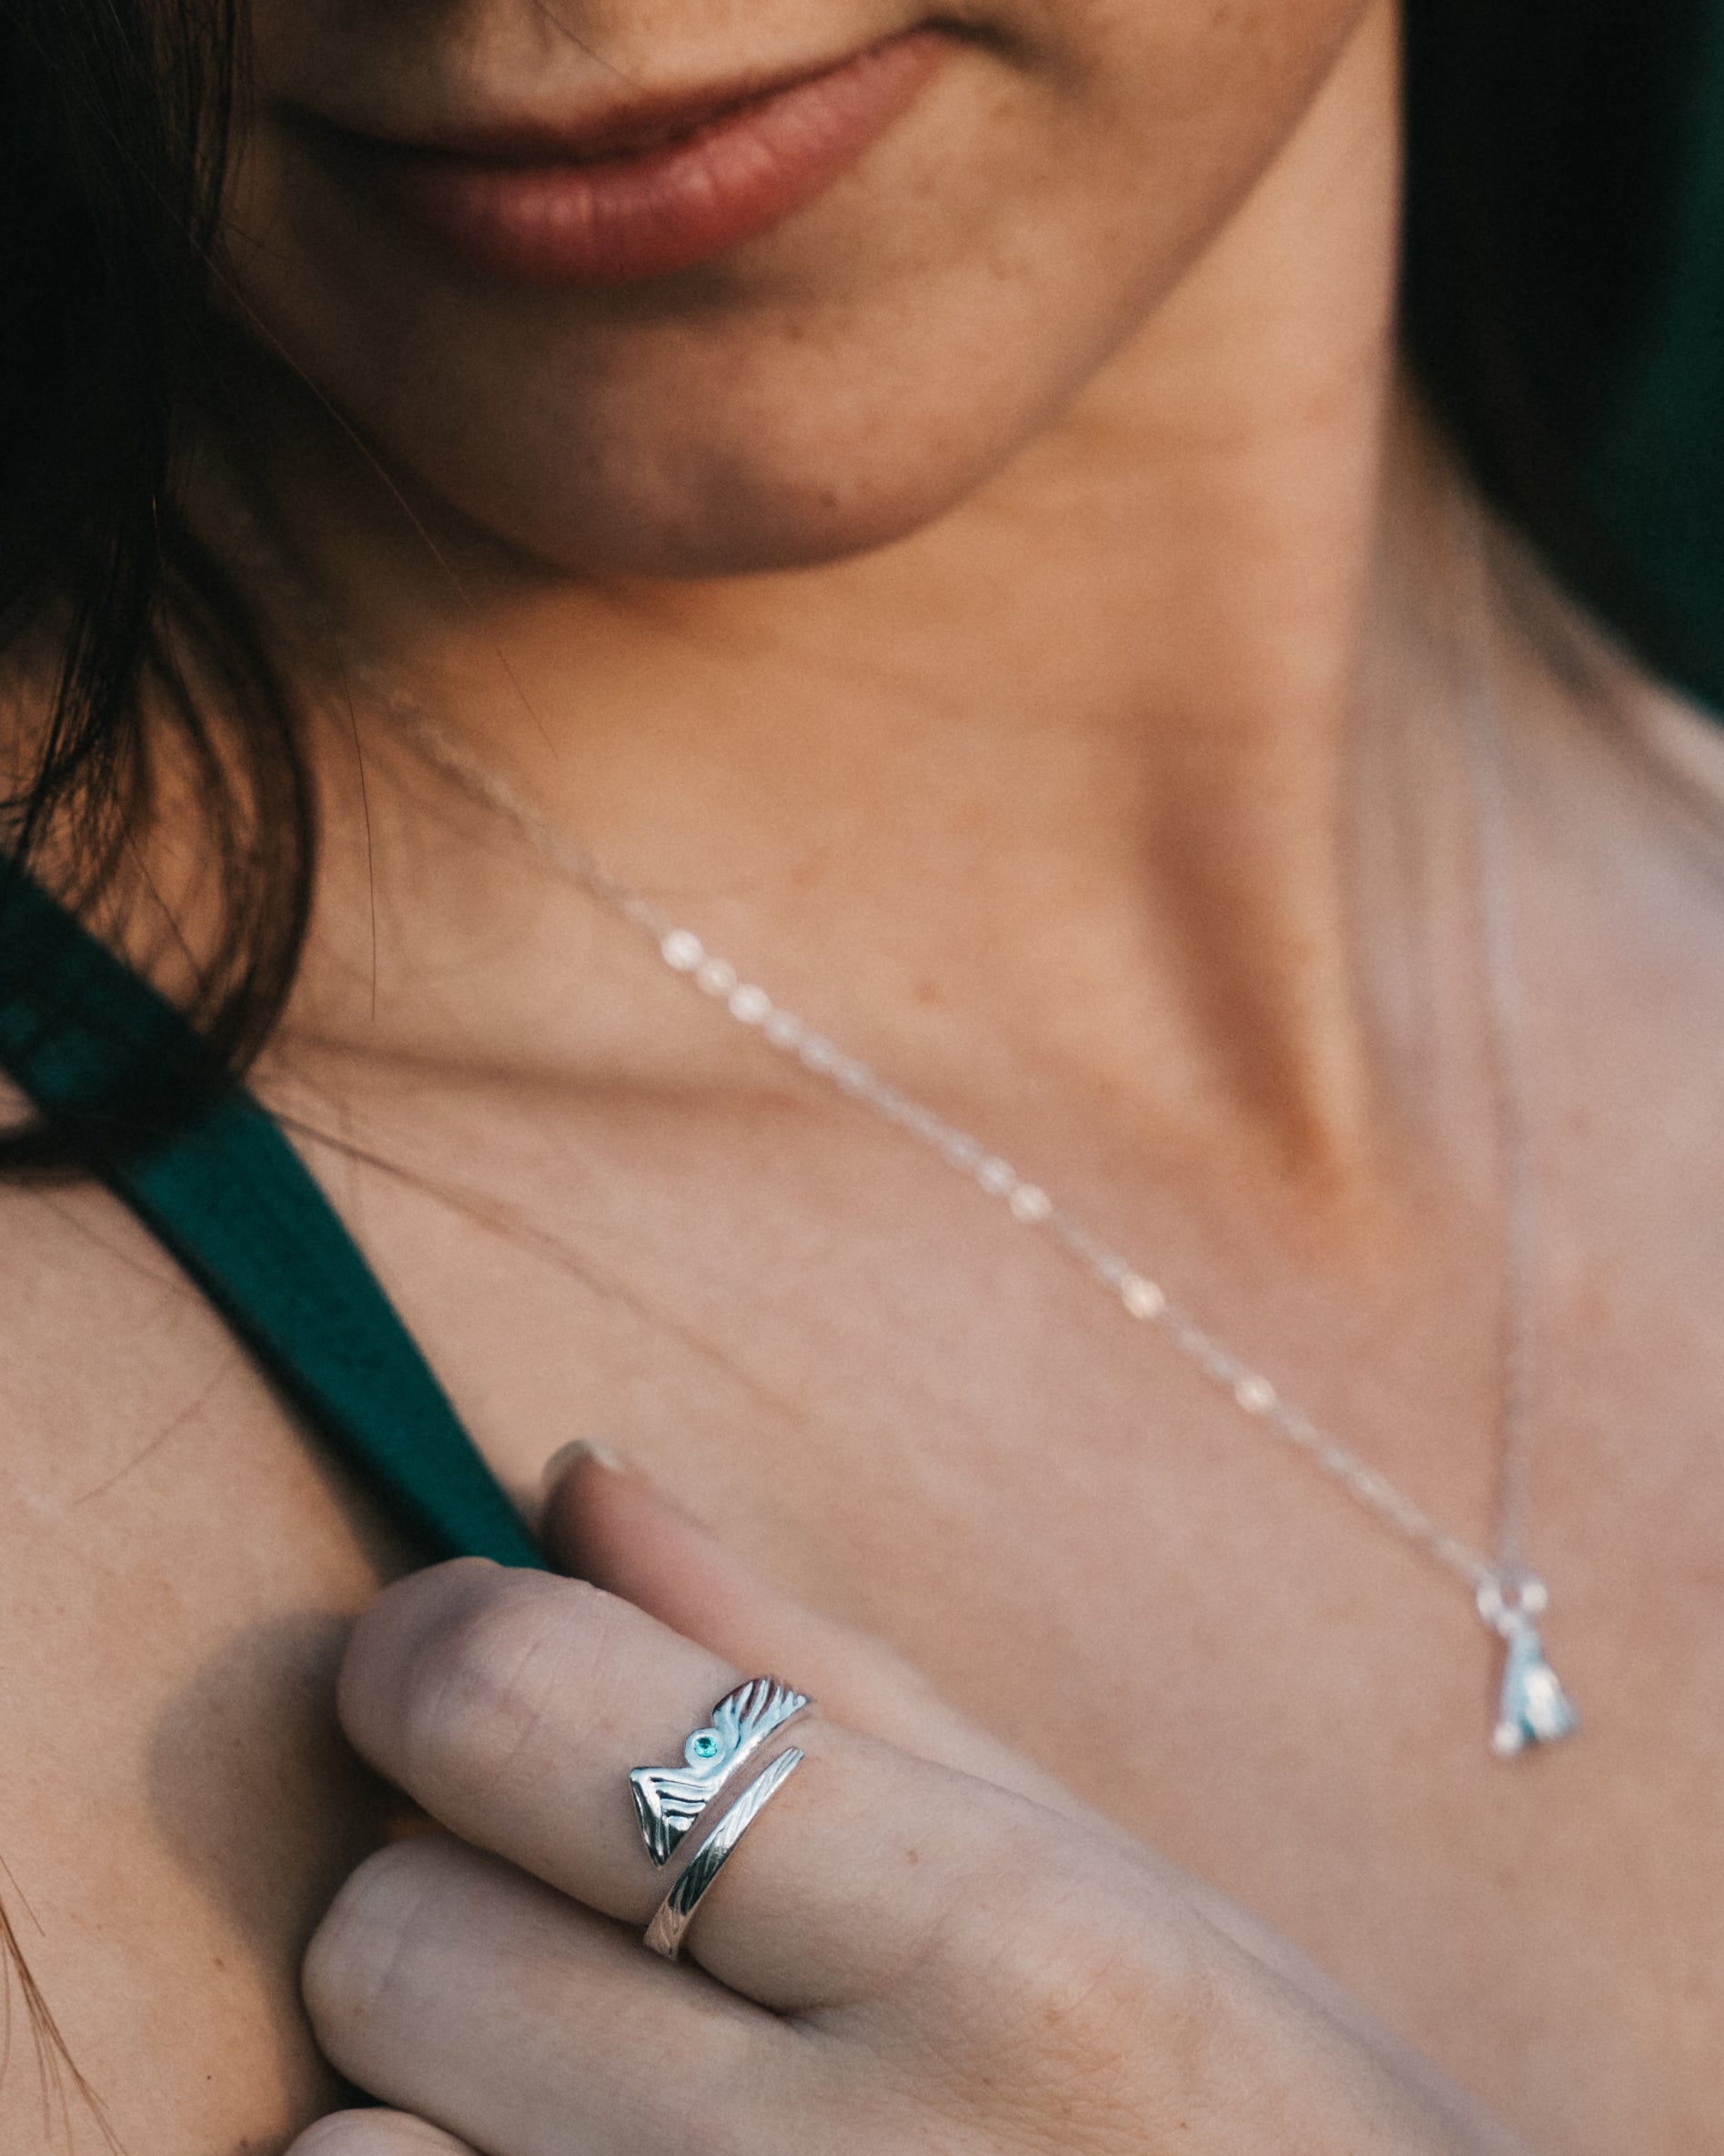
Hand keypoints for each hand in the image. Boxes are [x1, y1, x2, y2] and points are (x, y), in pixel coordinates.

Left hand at [287, 1447, 1526, 2155]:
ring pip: (344, 2150)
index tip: (466, 1644)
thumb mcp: (1091, 1866)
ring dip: (423, 2089)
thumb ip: (807, 1662)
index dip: (436, 1645)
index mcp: (989, 1936)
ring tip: (586, 2084)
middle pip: (389, 1935)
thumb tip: (570, 1480)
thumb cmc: (1269, 2123)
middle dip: (442, 1876)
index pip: (521, 1707)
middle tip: (575, 1898)